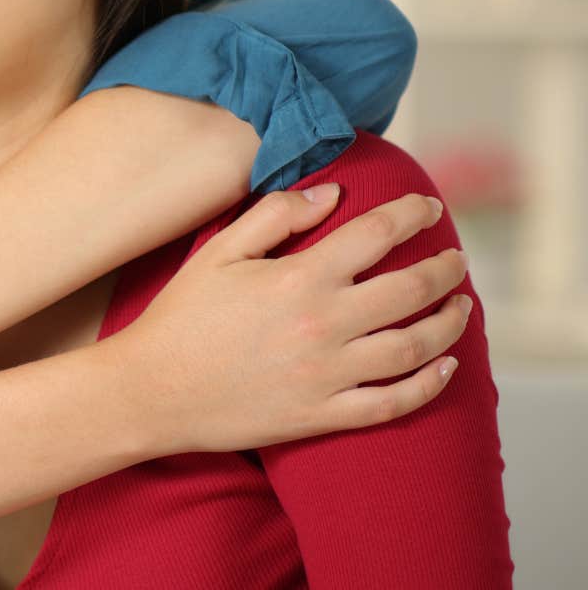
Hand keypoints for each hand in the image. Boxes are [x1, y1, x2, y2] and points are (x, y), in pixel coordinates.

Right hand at [117, 183, 469, 452]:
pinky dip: (429, 385)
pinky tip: (445, 368)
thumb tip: (331, 195)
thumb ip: (274, 216)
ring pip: (414, 347)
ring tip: (460, 308)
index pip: (376, 235)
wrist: (151, 390)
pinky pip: (393, 403)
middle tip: (456, 259)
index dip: (411, 215)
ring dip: (449, 324)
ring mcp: (327, 374)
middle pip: (411, 290)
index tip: (428, 207)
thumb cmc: (180, 317)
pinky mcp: (324, 415)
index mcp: (298, 278)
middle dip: (445, 269)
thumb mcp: (217, 253)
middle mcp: (322, 324)